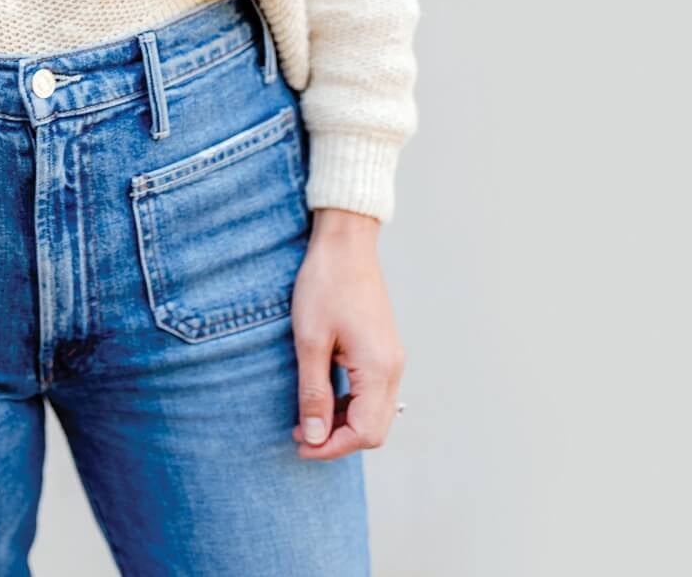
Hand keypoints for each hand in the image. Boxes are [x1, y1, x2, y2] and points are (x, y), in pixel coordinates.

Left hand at [290, 208, 405, 458]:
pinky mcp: (383, 350)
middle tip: (299, 434)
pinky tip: (321, 396)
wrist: (345, 244)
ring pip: (374, 413)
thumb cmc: (325, 285)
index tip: (300, 444)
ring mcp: (391, 359)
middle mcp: (392, 369)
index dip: (331, 447)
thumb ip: (313, 393)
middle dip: (337, 440)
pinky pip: (372, 393)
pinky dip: (349, 404)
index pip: (364, 433)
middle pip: (374, 429)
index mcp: (378, 369)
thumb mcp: (310, 341)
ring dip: (342, 423)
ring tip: (304, 417)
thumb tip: (314, 437)